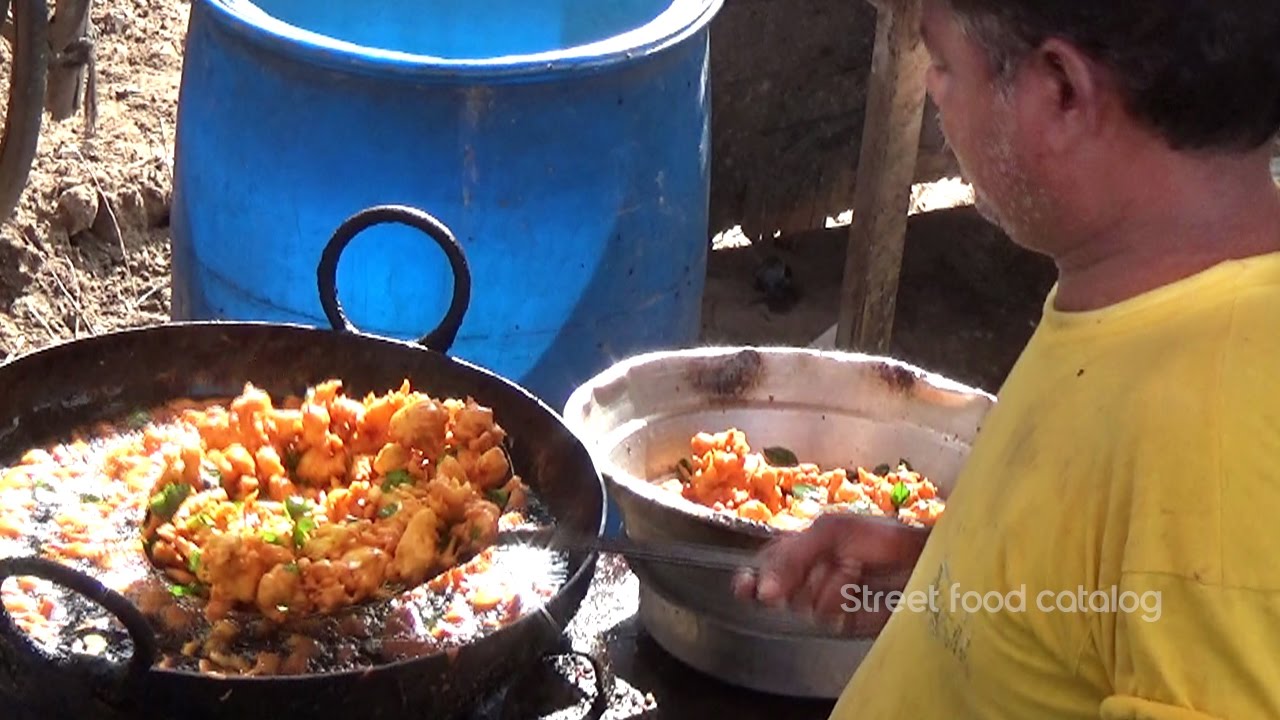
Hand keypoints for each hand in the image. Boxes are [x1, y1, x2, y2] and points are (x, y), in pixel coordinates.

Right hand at [731, 512, 927, 634]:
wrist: (922, 558)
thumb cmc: (878, 535)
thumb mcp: (831, 532)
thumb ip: (793, 555)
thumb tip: (763, 592)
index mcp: (800, 551)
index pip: (765, 566)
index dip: (752, 578)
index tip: (746, 588)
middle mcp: (808, 577)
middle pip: (779, 590)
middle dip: (795, 580)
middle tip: (821, 567)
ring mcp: (826, 601)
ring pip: (803, 605)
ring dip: (826, 587)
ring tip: (852, 572)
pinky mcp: (845, 622)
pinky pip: (828, 619)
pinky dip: (842, 602)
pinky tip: (858, 589)